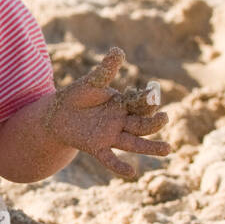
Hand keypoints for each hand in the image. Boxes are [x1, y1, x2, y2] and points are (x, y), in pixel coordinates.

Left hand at [43, 47, 170, 179]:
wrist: (56, 114)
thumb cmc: (77, 96)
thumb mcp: (91, 82)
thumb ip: (105, 70)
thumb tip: (118, 50)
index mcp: (122, 105)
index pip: (141, 104)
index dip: (147, 99)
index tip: (152, 92)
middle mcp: (121, 122)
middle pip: (143, 125)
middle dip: (154, 122)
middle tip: (165, 118)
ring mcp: (111, 136)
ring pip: (135, 143)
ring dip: (150, 147)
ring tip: (167, 150)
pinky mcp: (96, 147)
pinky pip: (110, 158)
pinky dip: (119, 166)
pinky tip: (131, 173)